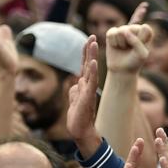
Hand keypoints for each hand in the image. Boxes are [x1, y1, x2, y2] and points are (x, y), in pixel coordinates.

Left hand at [66, 37, 101, 153]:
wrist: (80, 131)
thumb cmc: (77, 117)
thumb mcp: (73, 100)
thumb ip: (74, 90)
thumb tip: (74, 84)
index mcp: (83, 85)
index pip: (84, 65)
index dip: (85, 53)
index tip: (88, 40)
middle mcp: (87, 85)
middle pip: (88, 64)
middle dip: (90, 50)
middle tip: (93, 36)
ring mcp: (88, 91)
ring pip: (91, 70)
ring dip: (92, 56)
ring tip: (94, 43)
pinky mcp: (88, 97)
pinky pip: (91, 82)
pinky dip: (93, 72)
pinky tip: (94, 62)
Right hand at [104, 23, 152, 73]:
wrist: (122, 70)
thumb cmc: (134, 62)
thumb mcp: (141, 54)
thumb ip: (136, 41)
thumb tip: (124, 31)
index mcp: (146, 32)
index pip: (145, 28)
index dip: (141, 39)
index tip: (142, 47)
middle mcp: (134, 29)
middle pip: (130, 29)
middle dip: (129, 42)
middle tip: (130, 49)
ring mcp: (123, 30)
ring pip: (120, 31)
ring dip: (121, 43)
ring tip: (123, 48)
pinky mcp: (113, 33)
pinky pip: (111, 33)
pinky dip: (113, 42)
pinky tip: (115, 46)